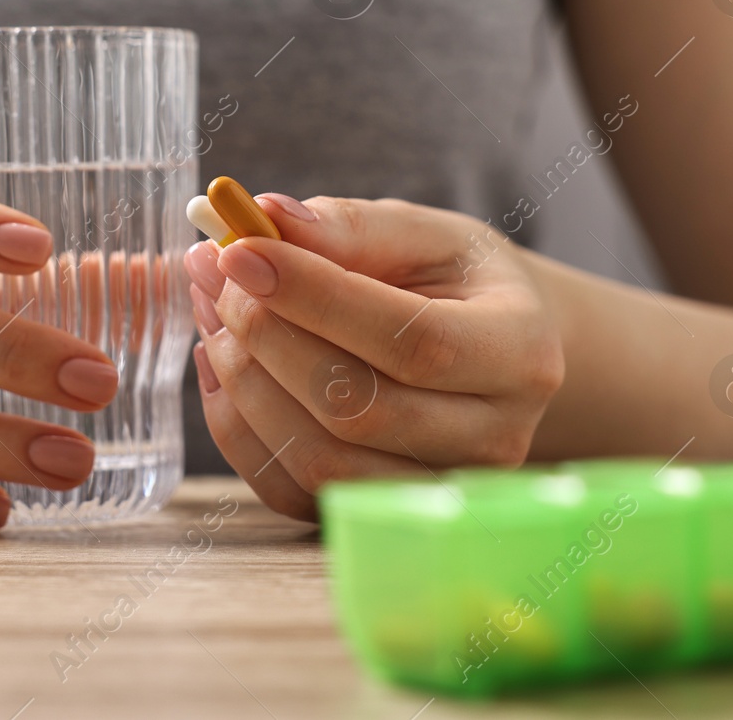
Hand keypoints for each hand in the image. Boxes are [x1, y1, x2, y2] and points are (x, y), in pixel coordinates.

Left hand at [185, 195, 563, 520]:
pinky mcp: (378, 513)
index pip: (412, 340)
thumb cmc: (454, 282)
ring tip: (213, 309)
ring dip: (242, 382)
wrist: (486, 350)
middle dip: (267, 336)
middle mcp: (492, 438)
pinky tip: (222, 362)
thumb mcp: (421, 234)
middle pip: (359, 409)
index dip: (314, 297)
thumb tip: (265, 219)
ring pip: (319, 461)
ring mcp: (435, 490)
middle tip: (216, 273)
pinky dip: (237, 427)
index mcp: (519, 353)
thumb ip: (348, 226)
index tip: (239, 251)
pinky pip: (290, 490)